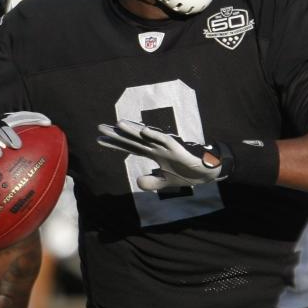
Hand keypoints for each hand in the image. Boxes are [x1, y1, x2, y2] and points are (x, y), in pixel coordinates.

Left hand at [97, 120, 228, 190]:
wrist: (208, 173)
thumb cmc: (187, 173)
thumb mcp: (165, 183)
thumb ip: (151, 182)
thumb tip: (137, 180)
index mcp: (153, 154)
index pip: (130, 147)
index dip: (115, 144)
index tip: (99, 139)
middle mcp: (157, 148)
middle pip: (133, 140)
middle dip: (117, 134)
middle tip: (99, 127)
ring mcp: (167, 147)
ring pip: (147, 137)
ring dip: (133, 131)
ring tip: (118, 124)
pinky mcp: (178, 149)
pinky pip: (165, 141)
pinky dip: (155, 136)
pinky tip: (145, 131)